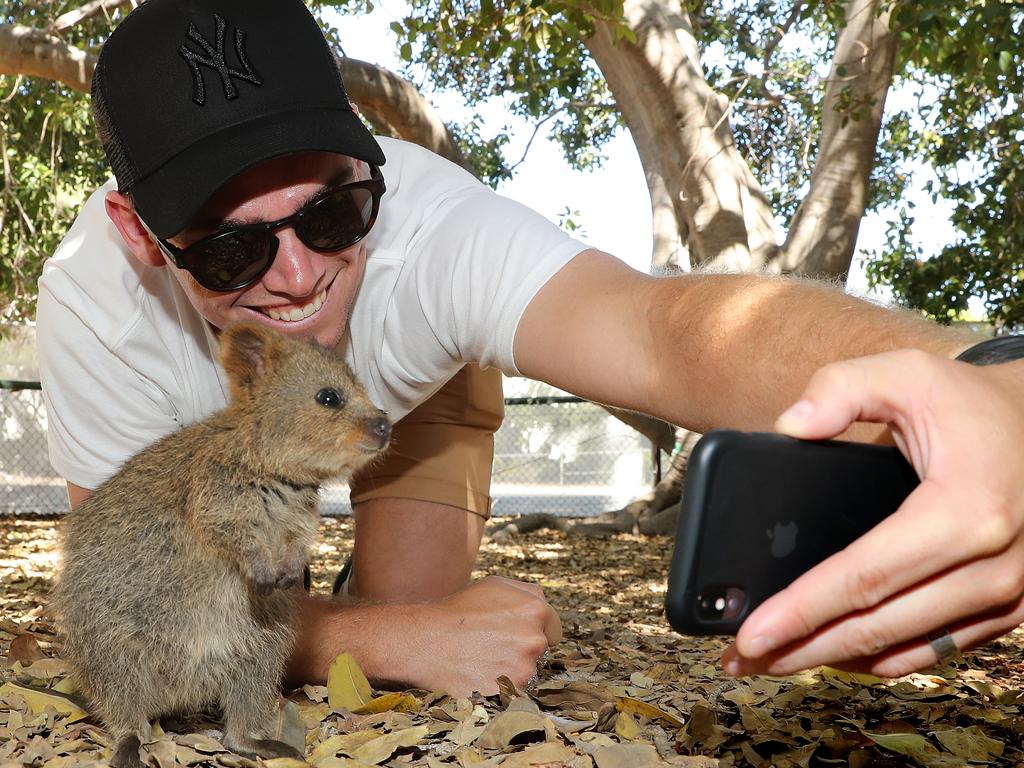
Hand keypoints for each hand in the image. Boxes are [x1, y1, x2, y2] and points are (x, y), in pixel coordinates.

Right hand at [411, 576, 562, 695]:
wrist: (425, 641)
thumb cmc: (458, 611)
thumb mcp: (494, 585)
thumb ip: (527, 593)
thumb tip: (545, 606)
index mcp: (536, 610)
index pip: (554, 628)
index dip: (534, 630)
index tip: (514, 634)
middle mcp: (535, 639)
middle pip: (541, 652)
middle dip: (523, 650)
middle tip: (493, 647)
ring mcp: (523, 669)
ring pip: (527, 673)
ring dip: (511, 671)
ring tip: (482, 660)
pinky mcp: (508, 693)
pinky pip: (513, 693)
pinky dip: (500, 688)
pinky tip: (480, 675)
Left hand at [721, 349, 1023, 676]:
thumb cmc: (969, 403)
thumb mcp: (906, 372)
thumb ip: (840, 388)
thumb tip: (791, 427)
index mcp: (965, 510)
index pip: (864, 576)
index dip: (801, 609)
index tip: (750, 633)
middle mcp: (994, 564)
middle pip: (876, 626)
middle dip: (800, 647)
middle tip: (740, 659)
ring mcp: (1009, 594)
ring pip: (904, 649)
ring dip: (833, 660)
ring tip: (773, 660)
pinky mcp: (1011, 607)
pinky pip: (936, 649)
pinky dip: (881, 658)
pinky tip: (835, 653)